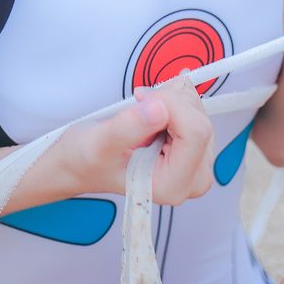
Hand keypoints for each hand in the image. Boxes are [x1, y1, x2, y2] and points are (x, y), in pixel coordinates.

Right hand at [57, 75, 215, 204]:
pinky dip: (175, 101)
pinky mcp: (195, 151)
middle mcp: (192, 180)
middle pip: (200, 122)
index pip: (195, 133)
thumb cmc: (88, 160)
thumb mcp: (99, 142)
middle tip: (138, 103)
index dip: (171, 106)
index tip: (141, 99)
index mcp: (172, 185)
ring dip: (170, 100)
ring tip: (142, 111)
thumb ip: (129, 127)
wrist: (83, 164)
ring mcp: (196, 166)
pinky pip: (196, 112)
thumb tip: (160, 108)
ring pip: (199, 113)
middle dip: (170, 102)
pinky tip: (154, 108)